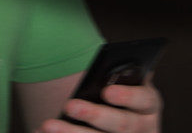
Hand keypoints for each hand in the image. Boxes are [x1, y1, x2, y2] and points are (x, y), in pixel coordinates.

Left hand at [40, 80, 162, 132]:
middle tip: (70, 105)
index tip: (106, 91)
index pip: (144, 99)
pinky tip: (42, 132)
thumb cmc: (121, 100)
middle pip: (121, 124)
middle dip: (95, 114)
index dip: (127, 95)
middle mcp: (143, 128)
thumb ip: (124, 78)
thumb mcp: (127, 89)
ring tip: (48, 125)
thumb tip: (113, 66)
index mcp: (149, 106)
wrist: (120, 127)